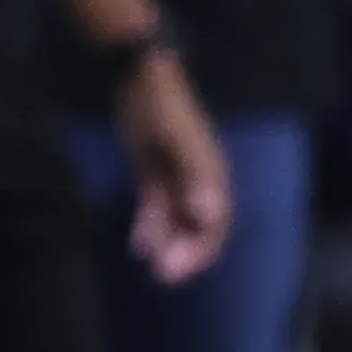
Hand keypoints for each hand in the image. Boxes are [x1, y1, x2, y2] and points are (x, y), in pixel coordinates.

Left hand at [116, 49, 229, 282]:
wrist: (138, 75)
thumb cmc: (160, 104)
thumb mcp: (176, 138)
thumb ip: (195, 175)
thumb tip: (208, 216)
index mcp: (210, 174)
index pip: (214, 223)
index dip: (200, 250)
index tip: (176, 272)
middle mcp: (198, 180)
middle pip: (198, 226)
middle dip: (183, 253)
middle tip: (162, 276)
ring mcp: (176, 176)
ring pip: (176, 220)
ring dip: (167, 243)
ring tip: (150, 264)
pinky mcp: (156, 172)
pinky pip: (156, 207)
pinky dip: (149, 227)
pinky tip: (137, 246)